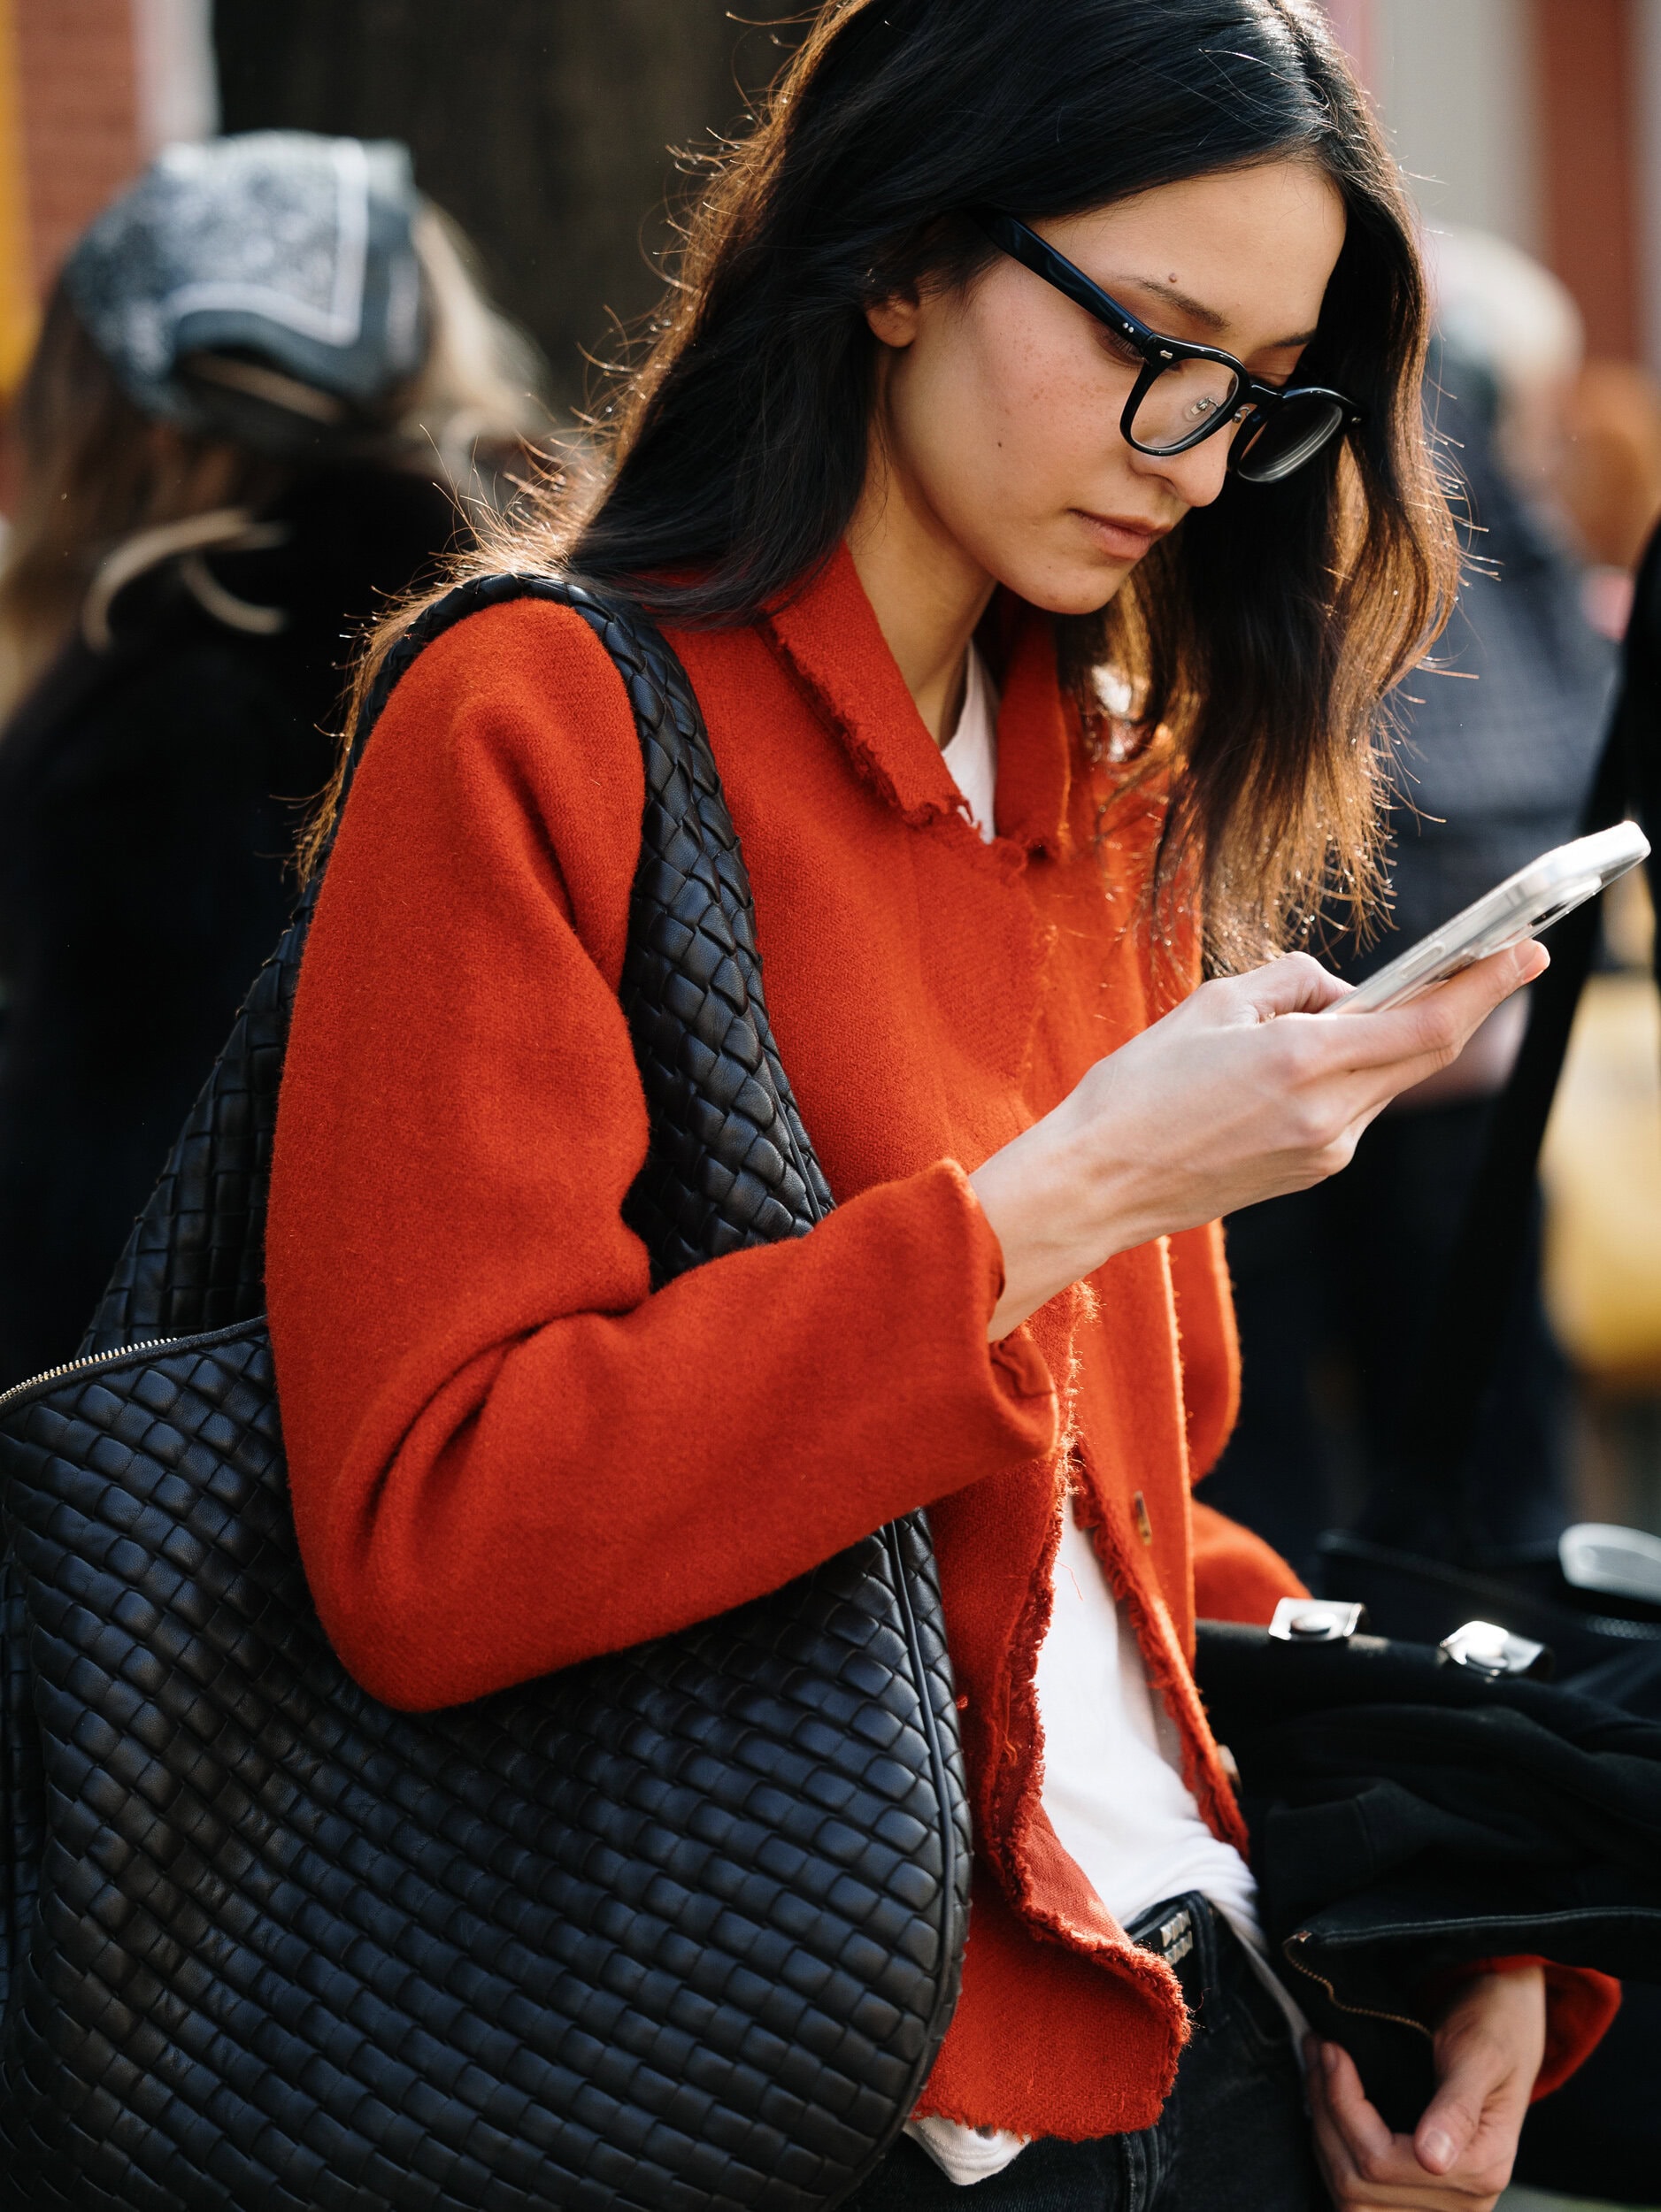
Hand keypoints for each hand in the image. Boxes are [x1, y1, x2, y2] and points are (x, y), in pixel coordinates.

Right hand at [969, 939, 1545, 1336]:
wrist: (1097, 1183)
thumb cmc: (1137, 1090)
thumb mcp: (1212, 1005)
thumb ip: (1292, 984)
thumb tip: (1340, 994)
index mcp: (1304, 1062)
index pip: (1427, 1021)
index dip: (1485, 986)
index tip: (1526, 952)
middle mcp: (1330, 1115)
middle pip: (1424, 1052)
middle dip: (1457, 1003)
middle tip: (1492, 956)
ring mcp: (1326, 1151)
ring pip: (1384, 1079)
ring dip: (1377, 1039)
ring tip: (1304, 1021)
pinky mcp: (1311, 1172)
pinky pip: (1351, 1108)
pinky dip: (1343, 1073)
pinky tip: (1288, 1063)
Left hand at [1306, 1964, 1547, 2208]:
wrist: (1507, 2018)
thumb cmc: (1497, 2026)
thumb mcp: (1481, 2054)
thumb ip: (1457, 2107)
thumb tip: (1433, 2160)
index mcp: (1483, 2169)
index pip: (1381, 2162)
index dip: (1343, 2105)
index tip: (1331, 2050)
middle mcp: (1463, 2201)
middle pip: (1358, 2182)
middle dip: (1326, 2112)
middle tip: (1318, 2050)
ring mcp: (1438, 2203)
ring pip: (1350, 2193)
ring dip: (1323, 2129)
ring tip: (1318, 2068)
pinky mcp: (1417, 2191)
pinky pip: (1359, 2189)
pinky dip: (1333, 2146)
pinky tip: (1328, 2100)